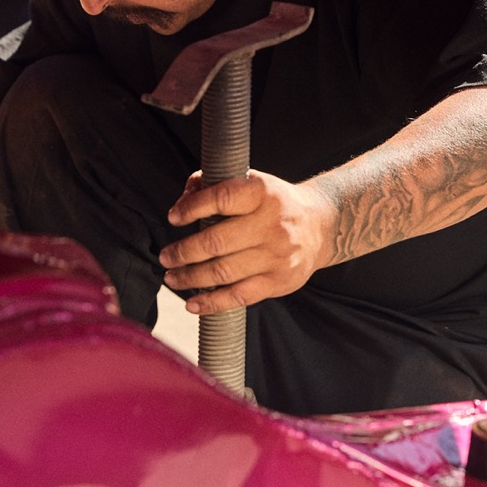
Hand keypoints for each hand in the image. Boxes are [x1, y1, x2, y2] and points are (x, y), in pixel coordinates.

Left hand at [159, 170, 336, 313]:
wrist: (321, 226)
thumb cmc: (275, 204)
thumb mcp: (253, 183)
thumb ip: (215, 184)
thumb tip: (183, 201)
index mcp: (263, 192)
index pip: (221, 198)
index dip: (192, 208)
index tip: (173, 217)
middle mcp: (272, 224)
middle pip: (216, 241)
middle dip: (183, 252)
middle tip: (165, 257)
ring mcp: (276, 255)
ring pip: (223, 271)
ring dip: (190, 277)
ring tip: (173, 277)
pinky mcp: (279, 281)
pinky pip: (238, 296)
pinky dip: (211, 303)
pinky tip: (193, 303)